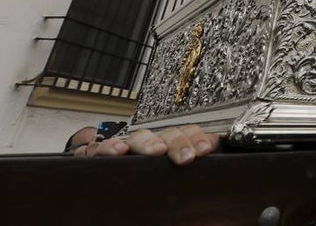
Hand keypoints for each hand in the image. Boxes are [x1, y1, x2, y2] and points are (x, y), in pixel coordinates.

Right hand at [75, 124, 220, 165]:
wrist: (117, 182)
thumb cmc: (156, 172)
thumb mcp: (180, 161)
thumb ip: (196, 150)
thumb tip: (213, 140)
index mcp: (170, 142)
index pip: (186, 132)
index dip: (196, 138)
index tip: (204, 150)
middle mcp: (150, 141)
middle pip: (164, 134)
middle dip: (177, 142)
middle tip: (186, 158)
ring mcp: (127, 147)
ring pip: (137, 137)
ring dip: (148, 142)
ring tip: (157, 151)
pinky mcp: (102, 156)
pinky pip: (101, 148)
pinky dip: (108, 147)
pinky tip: (119, 152)